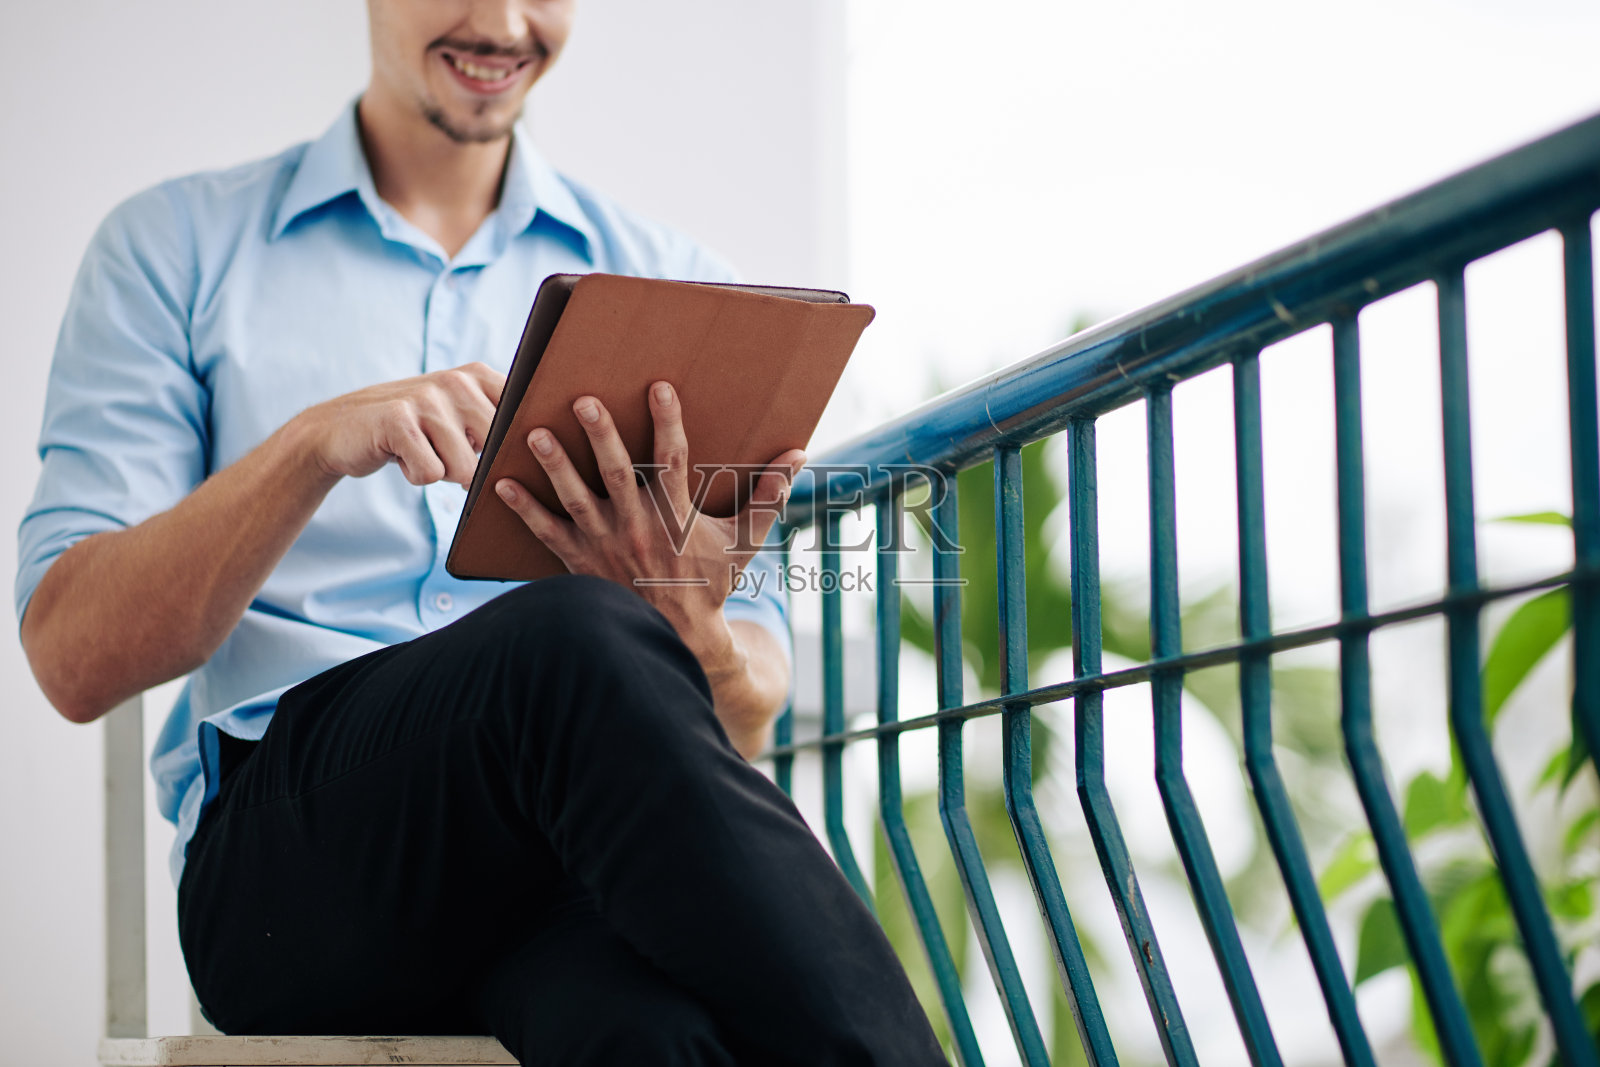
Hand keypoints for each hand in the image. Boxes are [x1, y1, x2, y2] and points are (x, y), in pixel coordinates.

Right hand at [295, 362, 504, 485]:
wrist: (341, 428)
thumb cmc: (416, 431)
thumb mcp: (460, 418)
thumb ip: (498, 425)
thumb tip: (533, 454)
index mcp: (478, 376)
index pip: (522, 420)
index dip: (509, 449)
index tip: (485, 448)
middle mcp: (457, 381)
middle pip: (494, 454)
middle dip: (470, 467)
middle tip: (439, 449)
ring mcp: (427, 398)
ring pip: (463, 469)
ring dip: (439, 471)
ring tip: (418, 449)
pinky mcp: (398, 420)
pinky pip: (430, 474)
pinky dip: (415, 476)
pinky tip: (400, 455)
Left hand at [492, 381, 804, 662]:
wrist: (675, 639)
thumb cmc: (709, 584)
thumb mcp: (742, 541)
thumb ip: (767, 497)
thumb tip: (798, 456)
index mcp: (676, 516)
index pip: (672, 461)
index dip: (667, 422)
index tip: (658, 386)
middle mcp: (636, 527)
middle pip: (616, 474)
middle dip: (599, 435)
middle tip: (582, 399)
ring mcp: (604, 544)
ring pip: (575, 498)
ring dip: (554, 465)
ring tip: (534, 433)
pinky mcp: (578, 561)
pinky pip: (546, 533)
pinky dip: (524, 510)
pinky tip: (500, 484)